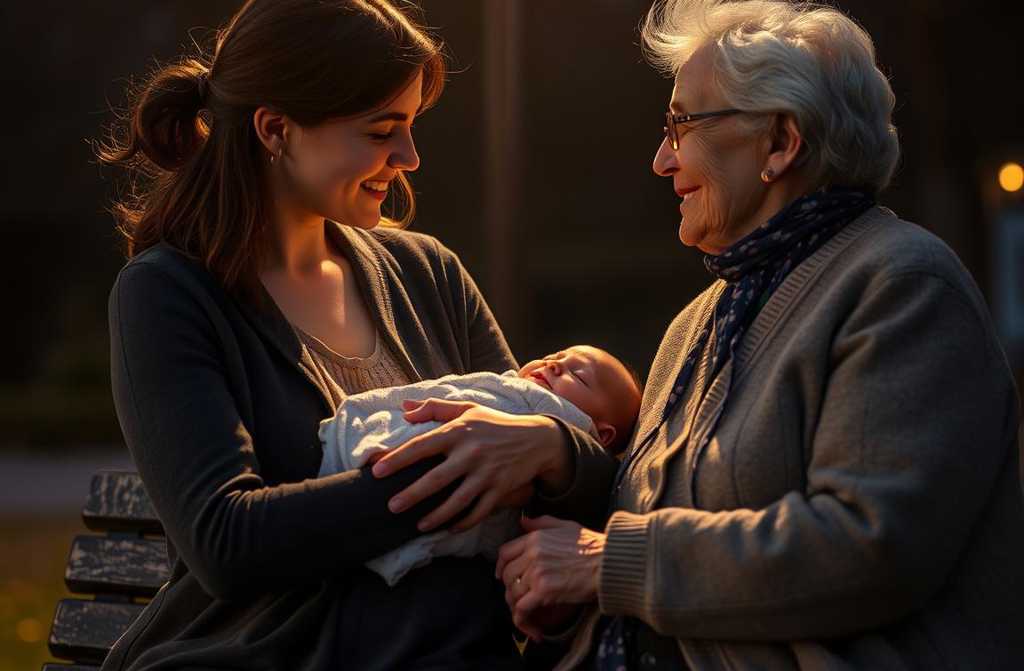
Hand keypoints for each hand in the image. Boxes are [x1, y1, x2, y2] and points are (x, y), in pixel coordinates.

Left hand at [370, 398, 568, 532]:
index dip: (398, 458)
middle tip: (391, 506)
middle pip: (437, 478)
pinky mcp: (500, 489)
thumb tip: (403, 409)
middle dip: (412, 494)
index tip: (377, 471)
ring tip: (418, 526)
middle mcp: (471, 452)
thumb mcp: (467, 409)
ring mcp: (487, 473)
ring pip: (457, 500)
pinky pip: (479, 511)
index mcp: (459, 431)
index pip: (422, 445)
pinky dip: (463, 522)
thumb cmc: (495, 423)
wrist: (538, 438)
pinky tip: (448, 529)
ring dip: (436, 516)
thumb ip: (434, 408)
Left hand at [496, 515, 604, 640]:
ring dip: (519, 607)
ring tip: (529, 615)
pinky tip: (534, 629)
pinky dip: (524, 621)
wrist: (608, 562)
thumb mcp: (566, 526)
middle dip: (512, 590)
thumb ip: (542, 523)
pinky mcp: (544, 591)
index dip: (500, 567)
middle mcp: (532, 554)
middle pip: (507, 576)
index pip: (504, 553)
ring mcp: (536, 572)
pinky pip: (522, 609)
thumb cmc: (592, 545)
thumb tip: (523, 521)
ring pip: (513, 593)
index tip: (502, 576)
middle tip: (522, 599)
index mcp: (535, 538)